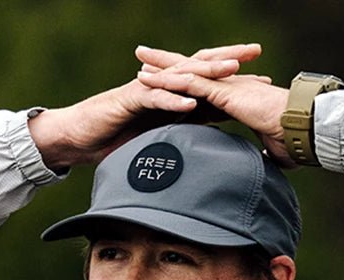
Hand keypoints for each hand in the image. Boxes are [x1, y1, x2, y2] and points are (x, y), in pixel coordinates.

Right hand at [28, 43, 264, 169]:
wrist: (80, 137)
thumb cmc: (115, 141)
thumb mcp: (156, 144)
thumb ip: (180, 144)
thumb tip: (205, 160)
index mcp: (173, 98)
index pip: (209, 85)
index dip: (235, 81)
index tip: (263, 81)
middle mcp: (163, 88)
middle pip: (201, 68)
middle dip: (228, 60)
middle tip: (256, 54)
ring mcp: (148, 91)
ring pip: (182, 78)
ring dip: (207, 74)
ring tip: (230, 72)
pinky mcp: (129, 101)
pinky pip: (155, 100)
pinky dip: (173, 102)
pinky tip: (190, 104)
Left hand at [134, 44, 293, 165]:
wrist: (304, 130)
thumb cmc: (293, 141)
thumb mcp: (271, 152)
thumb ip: (260, 157)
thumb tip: (258, 168)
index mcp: (235, 97)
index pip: (204, 87)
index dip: (185, 82)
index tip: (167, 81)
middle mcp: (228, 86)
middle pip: (191, 71)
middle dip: (166, 63)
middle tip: (143, 58)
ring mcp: (226, 87)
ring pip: (187, 73)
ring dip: (161, 69)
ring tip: (139, 63)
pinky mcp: (225, 92)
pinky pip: (191, 85)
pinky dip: (170, 82)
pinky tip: (151, 82)